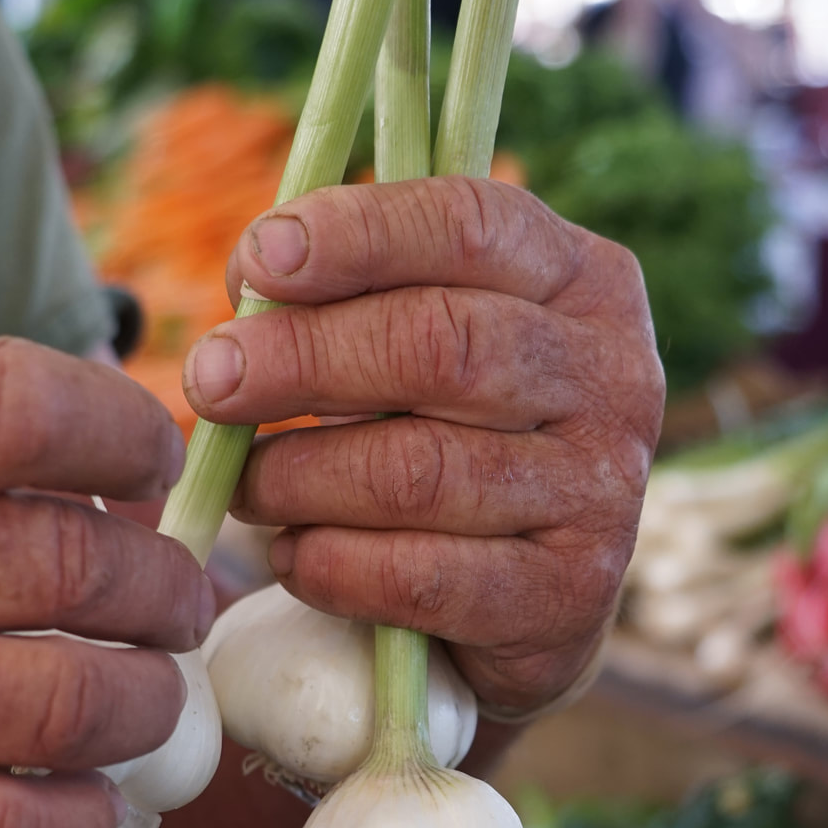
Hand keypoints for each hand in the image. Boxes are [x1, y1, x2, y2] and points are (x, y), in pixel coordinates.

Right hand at [0, 338, 211, 827]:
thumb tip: (89, 435)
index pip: (28, 408)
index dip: (127, 436)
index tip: (147, 465)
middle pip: (80, 571)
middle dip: (166, 590)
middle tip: (174, 600)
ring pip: (71, 706)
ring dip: (148, 706)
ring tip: (149, 697)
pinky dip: (80, 826)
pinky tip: (92, 802)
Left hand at [181, 176, 663, 715]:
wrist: (525, 602)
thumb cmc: (451, 438)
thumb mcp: (429, 344)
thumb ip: (362, 296)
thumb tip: (253, 283)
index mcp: (585, 281)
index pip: (470, 225)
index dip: (357, 235)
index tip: (257, 261)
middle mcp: (615, 378)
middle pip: (441, 344)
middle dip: (304, 358)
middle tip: (212, 381)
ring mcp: (604, 494)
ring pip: (420, 470)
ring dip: (300, 475)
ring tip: (245, 484)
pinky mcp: (570, 599)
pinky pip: (420, 576)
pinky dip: (331, 564)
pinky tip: (294, 555)